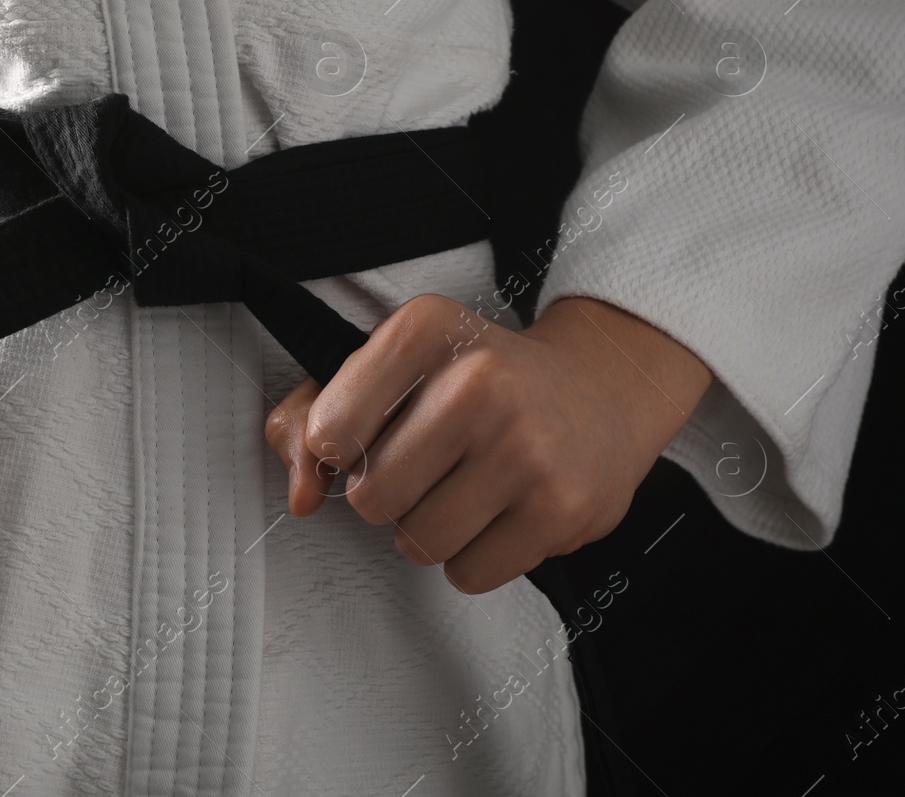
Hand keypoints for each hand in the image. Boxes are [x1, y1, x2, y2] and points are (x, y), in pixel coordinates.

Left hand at [264, 294, 711, 593]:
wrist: (602, 388)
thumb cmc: (478, 381)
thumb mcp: (389, 367)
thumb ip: (309, 417)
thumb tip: (302, 493)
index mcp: (425, 331)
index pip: (328, 428)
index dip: (336, 449)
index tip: (365, 437)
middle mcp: (479, 381)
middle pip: (370, 498)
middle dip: (386, 495)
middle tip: (425, 466)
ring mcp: (526, 446)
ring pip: (418, 542)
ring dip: (430, 529)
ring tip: (464, 488)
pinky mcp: (562, 507)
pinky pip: (470, 573)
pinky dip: (474, 557)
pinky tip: (499, 512)